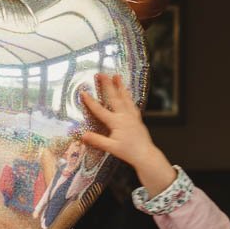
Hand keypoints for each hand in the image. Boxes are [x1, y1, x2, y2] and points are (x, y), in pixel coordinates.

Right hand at [80, 74, 176, 194]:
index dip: (90, 101)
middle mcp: (124, 116)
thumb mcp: (111, 148)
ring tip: (117, 76)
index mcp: (116, 122)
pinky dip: (128, 96)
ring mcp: (132, 116)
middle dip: (107, 85)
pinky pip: (131, 104)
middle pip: (114, 97)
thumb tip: (83, 135)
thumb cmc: (129, 152)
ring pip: (125, 98)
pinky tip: (127, 93)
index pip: (100, 110)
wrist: (146, 155)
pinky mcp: (137, 118)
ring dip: (120, 86)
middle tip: (102, 74)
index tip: (83, 92)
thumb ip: (97, 141)